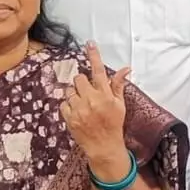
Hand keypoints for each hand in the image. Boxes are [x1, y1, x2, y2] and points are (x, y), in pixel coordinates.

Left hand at [61, 42, 130, 163]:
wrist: (104, 146)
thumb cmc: (114, 124)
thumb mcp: (120, 104)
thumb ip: (119, 85)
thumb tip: (126, 69)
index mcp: (105, 95)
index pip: (99, 71)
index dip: (94, 56)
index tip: (89, 44)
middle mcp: (91, 100)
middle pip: (79, 79)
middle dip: (82, 83)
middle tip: (88, 92)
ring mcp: (79, 109)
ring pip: (70, 91)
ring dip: (75, 95)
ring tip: (83, 105)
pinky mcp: (69, 118)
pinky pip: (63, 103)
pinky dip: (69, 106)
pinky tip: (77, 112)